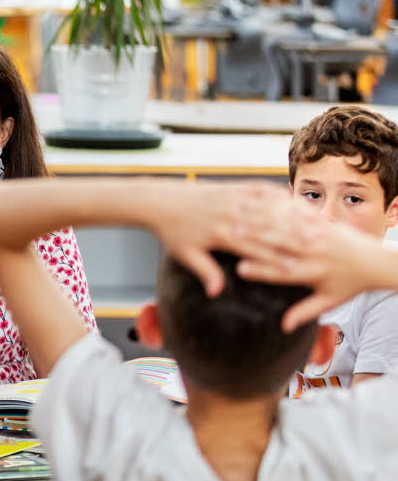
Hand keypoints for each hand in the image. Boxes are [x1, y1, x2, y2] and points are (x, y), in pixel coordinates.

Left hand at [145, 181, 302, 296]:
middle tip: (320, 244)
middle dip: (294, 235)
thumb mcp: (186, 255)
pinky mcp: (232, 188)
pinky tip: (295, 199)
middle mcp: (230, 215)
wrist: (160, 201)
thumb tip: (217, 293)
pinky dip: (278, 195)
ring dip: (293, 214)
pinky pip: (260, 189)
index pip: (254, 249)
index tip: (297, 266)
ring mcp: (232, 198)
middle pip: (268, 227)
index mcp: (221, 235)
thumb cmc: (173, 232)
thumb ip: (206, 272)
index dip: (276, 257)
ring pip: (269, 206)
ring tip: (315, 223)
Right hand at [236, 218, 389, 331]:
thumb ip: (304, 312)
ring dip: (263, 220)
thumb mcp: (329, 301)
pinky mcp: (324, 223)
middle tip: (231, 234)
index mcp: (315, 274)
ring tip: (240, 215)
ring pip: (288, 225)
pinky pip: (300, 213)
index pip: (283, 273)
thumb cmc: (351, 284)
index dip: (261, 271)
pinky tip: (262, 203)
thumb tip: (284, 327)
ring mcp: (321, 236)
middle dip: (255, 239)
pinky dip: (280, 208)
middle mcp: (317, 253)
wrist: (377, 262)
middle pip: (282, 245)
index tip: (240, 269)